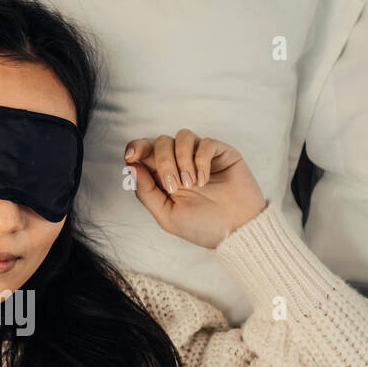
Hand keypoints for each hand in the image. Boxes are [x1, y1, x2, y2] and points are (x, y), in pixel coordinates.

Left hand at [124, 130, 266, 248]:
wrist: (236, 230)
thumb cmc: (203, 226)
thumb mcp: (167, 215)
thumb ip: (146, 192)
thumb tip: (130, 167)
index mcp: (163, 177)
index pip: (144, 151)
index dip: (136, 147)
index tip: (132, 157)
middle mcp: (180, 163)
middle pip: (160, 141)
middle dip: (163, 162)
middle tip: (175, 186)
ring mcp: (200, 156)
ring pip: (182, 136)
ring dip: (182, 160)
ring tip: (192, 184)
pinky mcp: (220, 153)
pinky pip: (205, 142)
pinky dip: (201, 160)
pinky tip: (205, 180)